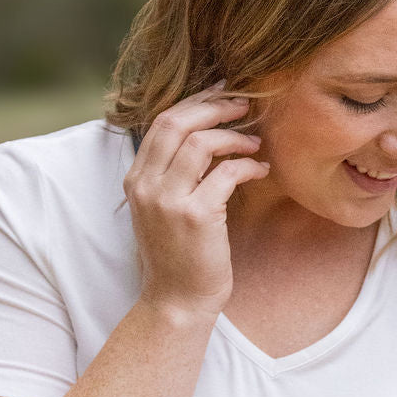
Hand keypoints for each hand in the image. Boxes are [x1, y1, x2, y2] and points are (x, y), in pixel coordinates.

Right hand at [123, 81, 268, 315]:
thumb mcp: (164, 210)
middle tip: (244, 104)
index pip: (162, 123)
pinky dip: (247, 166)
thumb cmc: (178, 257)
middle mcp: (146, 185)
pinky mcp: (196, 216)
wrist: (176, 302)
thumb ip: (173, 175)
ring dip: (234, 136)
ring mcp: (168, 201)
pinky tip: (260, 171)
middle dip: (214, 106)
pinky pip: (226, 173)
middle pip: (177, 122)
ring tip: (255, 143)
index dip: (195, 102)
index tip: (221, 94)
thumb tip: (208, 136)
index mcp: (136, 180)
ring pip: (201, 142)